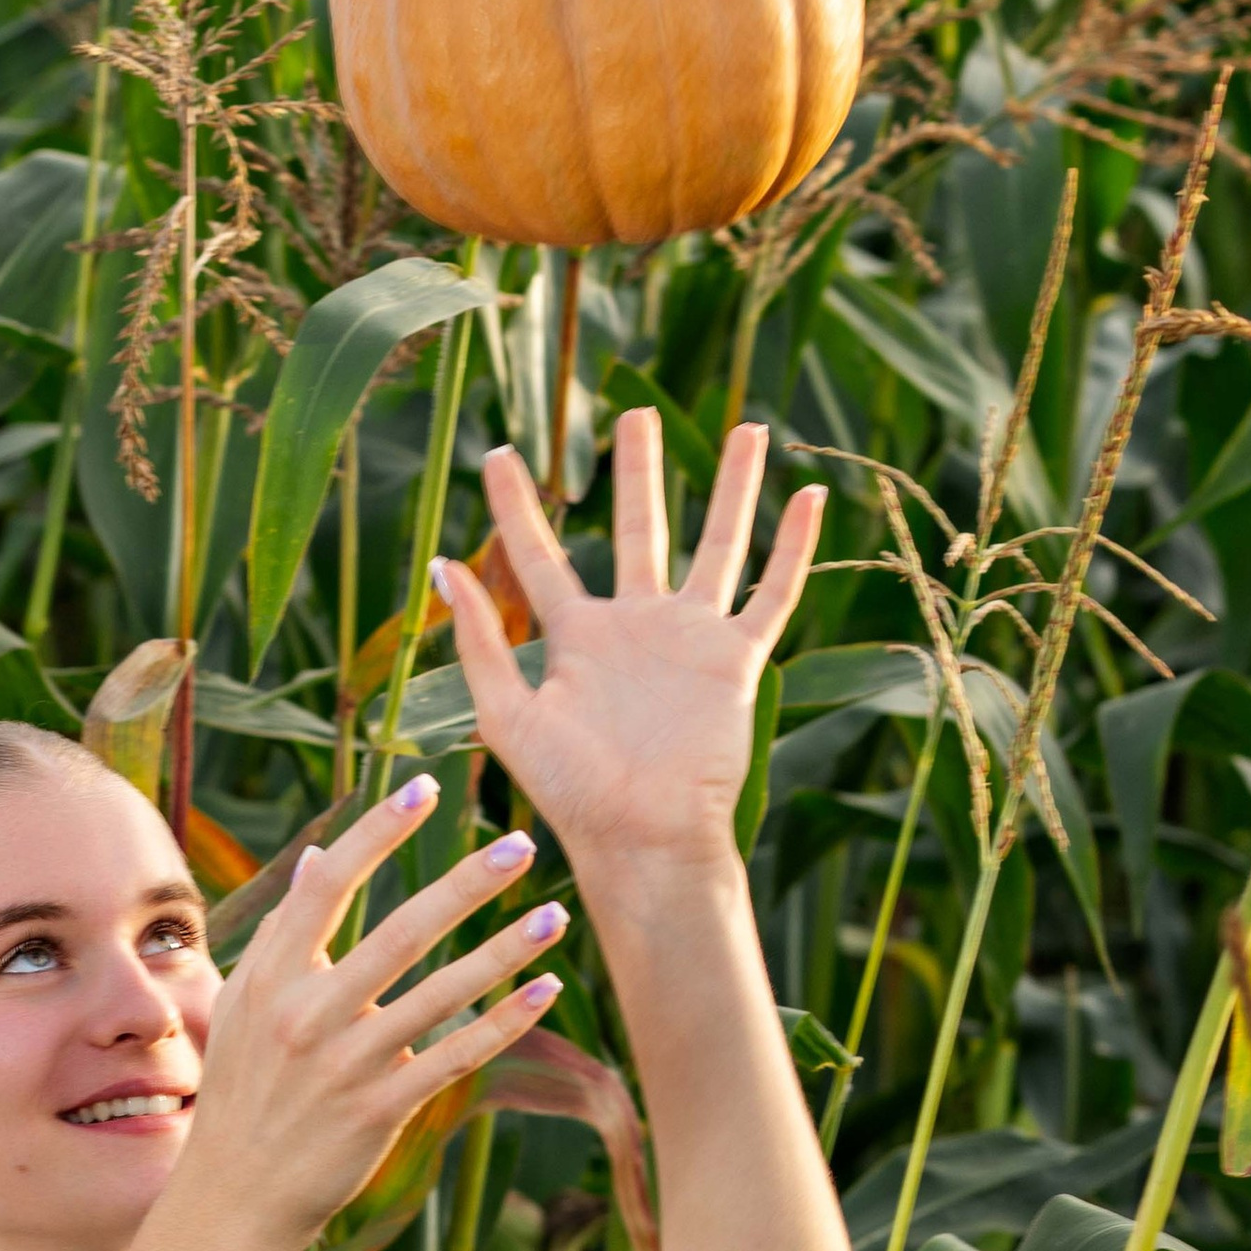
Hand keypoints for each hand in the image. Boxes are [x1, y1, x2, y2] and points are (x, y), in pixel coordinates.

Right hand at [170, 780, 565, 1250]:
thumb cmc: (244, 1090)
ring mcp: (345, 1065)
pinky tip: (546, 990)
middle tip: (521, 844)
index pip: (327, 885)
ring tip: (553, 915)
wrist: (233, 1196)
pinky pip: (455, 1057)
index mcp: (269, 977)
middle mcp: (306, 1015)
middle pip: (399, 932)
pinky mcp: (379, 1110)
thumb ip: (282, 935)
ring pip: (440, 995)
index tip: (428, 787)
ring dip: (503, 952)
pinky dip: (504, 1024)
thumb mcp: (243, 1007)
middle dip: (466, 884)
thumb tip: (313, 858)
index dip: (378, 832)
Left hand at [438, 415, 823, 877]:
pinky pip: (772, 594)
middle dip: (638, 471)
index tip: (497, 453)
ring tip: (749, 428)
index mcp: (576, 639)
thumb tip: (441, 563)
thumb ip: (480, 641)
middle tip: (634, 411)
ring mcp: (689, 639)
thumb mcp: (508, 716)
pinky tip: (808, 497)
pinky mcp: (735, 660)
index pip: (540, 556)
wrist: (644, 839)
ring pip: (718, 544)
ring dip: (732, 487)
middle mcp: (635, 627)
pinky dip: (793, 547)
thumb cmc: (572, 793)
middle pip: (640, 528)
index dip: (515, 506)